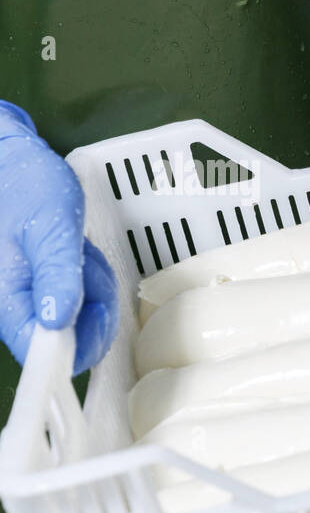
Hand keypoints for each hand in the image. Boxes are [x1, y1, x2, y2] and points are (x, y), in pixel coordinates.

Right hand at [0, 102, 117, 373]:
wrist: (11, 161)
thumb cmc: (25, 187)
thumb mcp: (52, 228)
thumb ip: (57, 275)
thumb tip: (56, 321)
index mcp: (6, 297)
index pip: (39, 351)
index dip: (76, 346)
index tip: (97, 316)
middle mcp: (14, 303)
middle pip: (71, 336)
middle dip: (92, 302)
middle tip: (84, 261)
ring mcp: (30, 296)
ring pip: (83, 315)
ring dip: (92, 283)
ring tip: (77, 248)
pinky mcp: (43, 286)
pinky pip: (80, 295)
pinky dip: (87, 275)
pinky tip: (77, 250)